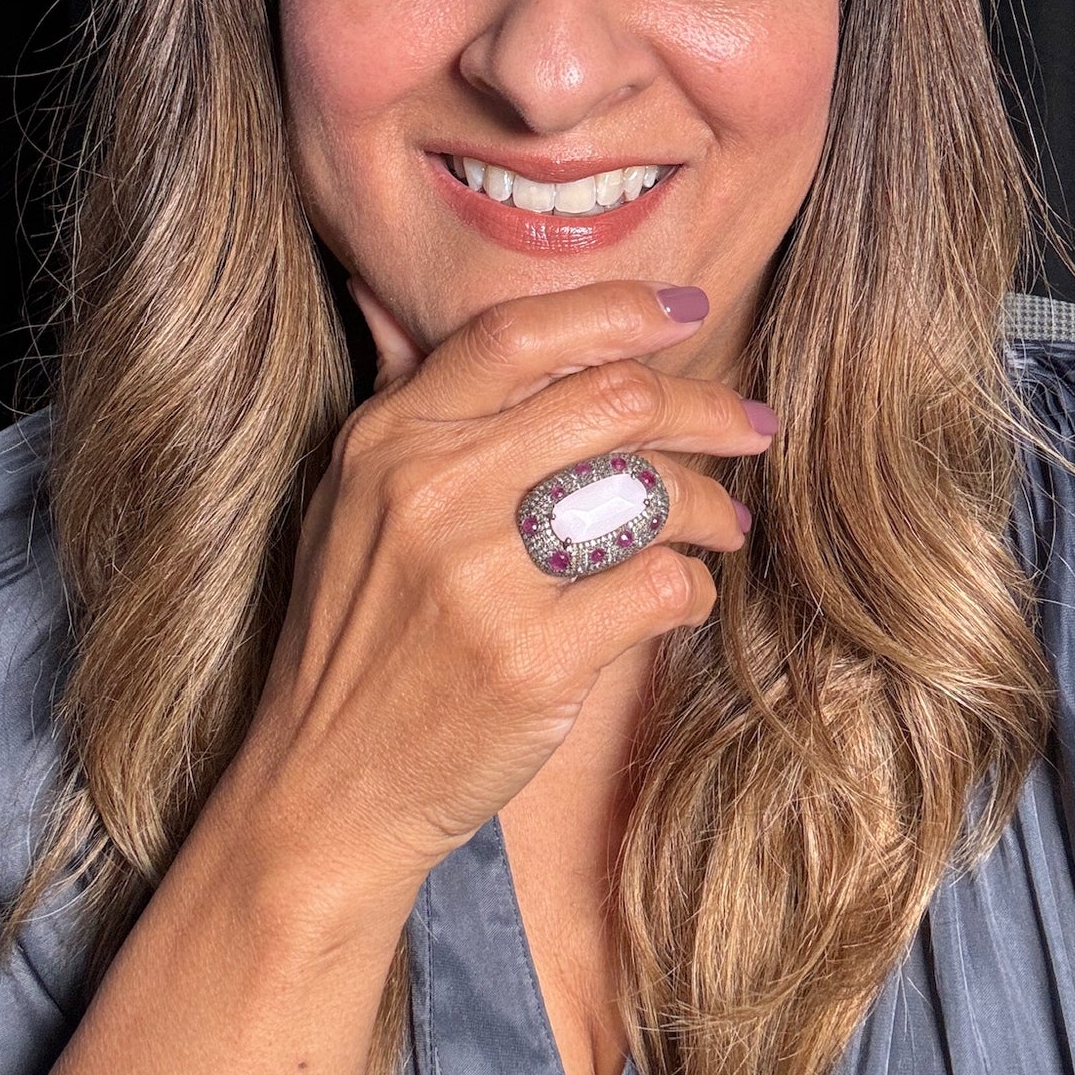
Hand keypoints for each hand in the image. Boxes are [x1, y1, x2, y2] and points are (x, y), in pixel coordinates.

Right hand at [241, 279, 773, 886]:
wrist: (324, 786)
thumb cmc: (353, 633)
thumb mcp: (345, 499)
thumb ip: (400, 402)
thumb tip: (384, 288)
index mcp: (390, 437)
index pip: (519, 333)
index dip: (619, 311)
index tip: (687, 312)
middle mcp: (432, 489)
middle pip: (612, 400)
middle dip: (705, 406)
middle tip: (750, 425)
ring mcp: (481, 576)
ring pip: (649, 491)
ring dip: (709, 504)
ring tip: (722, 525)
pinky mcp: (531, 659)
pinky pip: (658, 588)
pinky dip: (692, 587)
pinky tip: (684, 595)